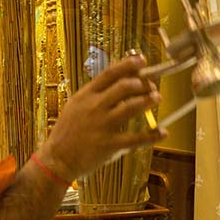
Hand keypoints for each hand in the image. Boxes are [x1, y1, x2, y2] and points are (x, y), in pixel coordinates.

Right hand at [37, 54, 164, 180]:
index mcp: (86, 95)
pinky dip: (152, 135)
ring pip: (131, 107)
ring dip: (148, 100)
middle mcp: (95, 107)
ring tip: (156, 97)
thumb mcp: (75, 106)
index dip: (128, 65)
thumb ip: (94, 94)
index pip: (109, 74)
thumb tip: (117, 82)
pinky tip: (163, 132)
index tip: (142, 60)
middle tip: (151, 85)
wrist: (56, 159)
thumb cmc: (67, 132)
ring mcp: (102, 125)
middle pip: (124, 87)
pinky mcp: (109, 144)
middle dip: (142, 83)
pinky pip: (135, 138)